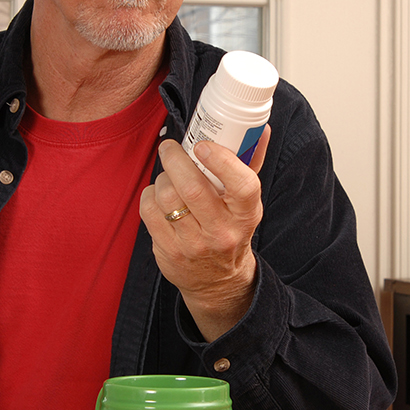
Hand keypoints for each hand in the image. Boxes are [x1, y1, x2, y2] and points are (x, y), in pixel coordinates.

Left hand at [139, 127, 269, 341]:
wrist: (218, 281)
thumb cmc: (232, 229)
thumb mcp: (247, 202)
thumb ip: (250, 163)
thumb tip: (261, 128)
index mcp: (246, 214)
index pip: (242, 186)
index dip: (221, 161)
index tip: (203, 145)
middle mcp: (222, 232)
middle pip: (193, 188)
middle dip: (175, 159)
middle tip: (170, 147)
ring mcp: (193, 245)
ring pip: (167, 197)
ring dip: (162, 177)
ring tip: (168, 176)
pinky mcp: (168, 252)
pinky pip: (149, 211)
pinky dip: (150, 195)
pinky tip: (158, 196)